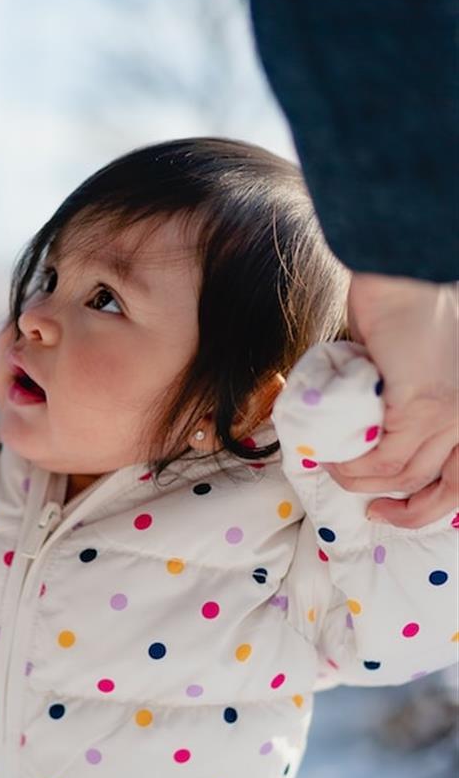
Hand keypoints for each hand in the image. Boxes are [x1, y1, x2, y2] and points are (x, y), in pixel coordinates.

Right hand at [322, 272, 457, 526]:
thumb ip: (402, 402)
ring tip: (332, 467)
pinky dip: (351, 463)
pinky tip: (331, 455)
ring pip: (402, 475)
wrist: (399, 267)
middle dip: (399, 510)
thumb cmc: (404, 305)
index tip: (390, 509)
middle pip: (439, 488)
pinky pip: (381, 456)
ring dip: (360, 481)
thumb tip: (369, 436)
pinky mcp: (421, 404)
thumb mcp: (413, 365)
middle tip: (366, 509)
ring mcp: (450, 410)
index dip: (429, 507)